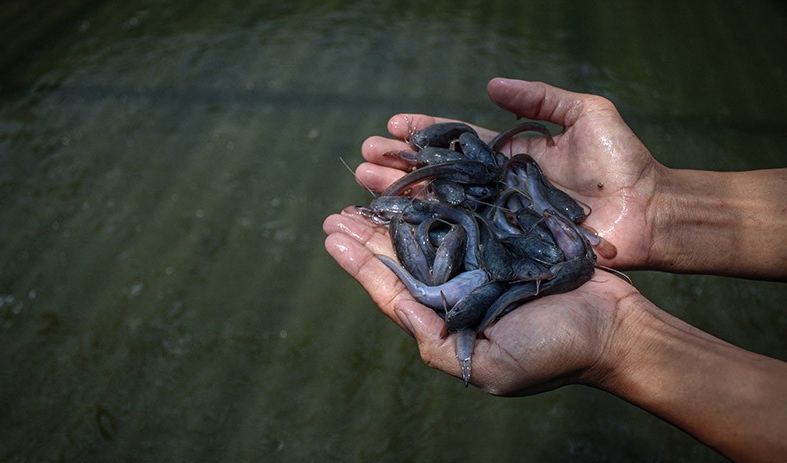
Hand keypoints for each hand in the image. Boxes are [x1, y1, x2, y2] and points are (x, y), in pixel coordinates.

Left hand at [323, 210, 639, 394]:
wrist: (614, 329)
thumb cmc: (553, 353)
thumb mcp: (490, 366)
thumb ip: (434, 341)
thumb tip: (393, 304)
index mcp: (447, 316)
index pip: (393, 287)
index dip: (360, 263)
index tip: (332, 236)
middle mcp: (458, 286)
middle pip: (403, 254)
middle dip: (368, 231)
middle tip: (336, 211)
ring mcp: (482, 258)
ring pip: (429, 227)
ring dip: (398, 206)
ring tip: (367, 183)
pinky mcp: (508, 235)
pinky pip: (468, 208)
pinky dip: (442, 192)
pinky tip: (421, 176)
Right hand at [355, 78, 666, 269]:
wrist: (650, 213)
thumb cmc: (623, 162)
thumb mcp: (586, 113)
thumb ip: (541, 99)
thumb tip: (491, 85)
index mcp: (512, 155)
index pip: (458, 143)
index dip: (425, 133)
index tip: (391, 126)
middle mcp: (499, 187)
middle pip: (439, 174)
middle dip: (400, 165)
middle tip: (362, 160)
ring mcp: (502, 217)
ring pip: (443, 205)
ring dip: (404, 195)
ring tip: (366, 186)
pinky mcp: (510, 245)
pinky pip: (465, 237)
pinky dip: (431, 232)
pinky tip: (399, 227)